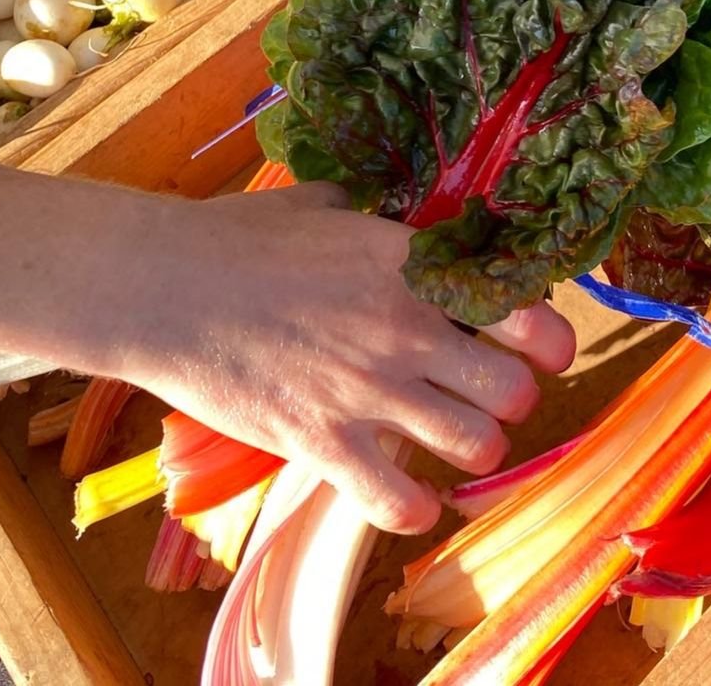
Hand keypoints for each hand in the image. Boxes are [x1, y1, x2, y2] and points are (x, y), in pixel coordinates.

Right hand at [107, 182, 576, 533]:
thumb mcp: (321, 204)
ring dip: (474, 447)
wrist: (163, 286)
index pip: (523, 309)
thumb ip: (372, 214)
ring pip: (476, 445)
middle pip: (515, 388)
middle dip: (513, 397)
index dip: (547, 335)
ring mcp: (368, 390)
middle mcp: (406, 328)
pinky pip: (399, 500)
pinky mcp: (323, 441)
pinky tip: (409, 493)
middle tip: (490, 393)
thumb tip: (393, 211)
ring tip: (452, 437)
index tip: (542, 345)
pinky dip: (415, 505)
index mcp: (412, 263)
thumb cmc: (238, 237)